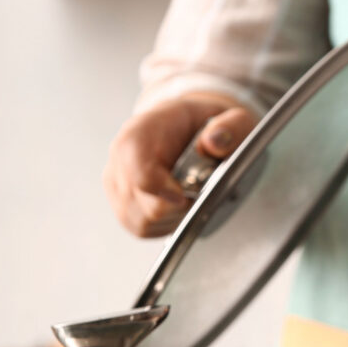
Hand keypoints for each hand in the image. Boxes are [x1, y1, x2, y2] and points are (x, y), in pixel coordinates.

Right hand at [103, 93, 257, 237]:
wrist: (186, 128)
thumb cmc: (204, 124)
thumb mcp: (231, 118)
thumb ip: (231, 128)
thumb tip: (216, 142)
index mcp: (140, 134)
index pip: (141, 174)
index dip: (167, 192)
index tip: (189, 195)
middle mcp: (120, 160)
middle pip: (149, 206)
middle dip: (181, 205)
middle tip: (199, 188)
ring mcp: (116, 185)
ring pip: (145, 222)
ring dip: (175, 216)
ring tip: (189, 194)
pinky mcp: (121, 206)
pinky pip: (143, 228)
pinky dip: (166, 222)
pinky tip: (178, 204)